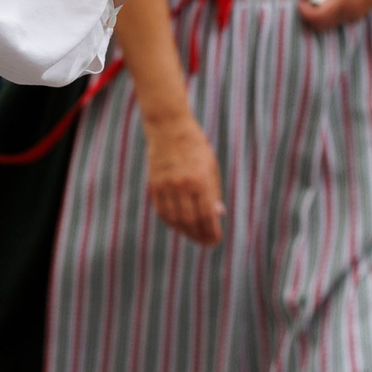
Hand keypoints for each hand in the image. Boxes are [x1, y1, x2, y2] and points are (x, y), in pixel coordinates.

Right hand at [143, 113, 223, 244]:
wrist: (169, 128)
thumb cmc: (195, 147)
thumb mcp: (210, 166)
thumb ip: (213, 191)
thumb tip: (216, 215)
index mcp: (200, 180)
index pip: (207, 215)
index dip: (211, 232)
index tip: (215, 241)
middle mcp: (182, 185)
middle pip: (190, 220)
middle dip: (199, 235)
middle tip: (205, 243)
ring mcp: (166, 185)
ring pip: (175, 219)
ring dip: (185, 231)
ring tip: (193, 235)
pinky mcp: (154, 184)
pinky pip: (162, 211)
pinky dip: (171, 222)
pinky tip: (178, 225)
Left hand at [298, 0, 371, 31]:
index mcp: (343, 0)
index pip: (317, 17)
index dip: (304, 11)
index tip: (302, 0)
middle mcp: (349, 12)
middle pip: (321, 26)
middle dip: (310, 16)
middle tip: (308, 0)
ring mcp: (355, 15)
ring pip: (330, 24)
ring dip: (320, 15)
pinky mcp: (359, 15)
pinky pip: (340, 20)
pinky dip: (331, 14)